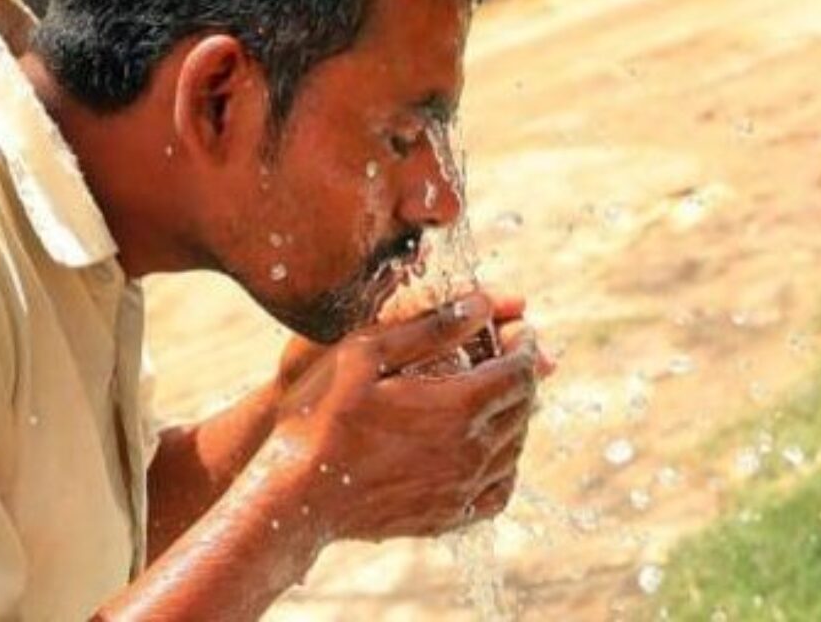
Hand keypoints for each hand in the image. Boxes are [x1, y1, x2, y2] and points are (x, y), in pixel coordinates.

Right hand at [268, 294, 539, 541]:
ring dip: (515, 417)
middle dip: (523, 374)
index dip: (524, 343)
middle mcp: (472, 451)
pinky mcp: (446, 518)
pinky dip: (504, 467)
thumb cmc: (320, 418)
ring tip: (496, 396)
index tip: (517, 327)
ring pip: (515, 449)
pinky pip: (497, 493)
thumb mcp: (364, 353)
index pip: (520, 370)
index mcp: (459, 405)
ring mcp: (461, 490)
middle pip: (523, 407)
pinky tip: (487, 454)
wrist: (296, 497)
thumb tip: (483, 304)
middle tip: (508, 354)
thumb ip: (429, 326)